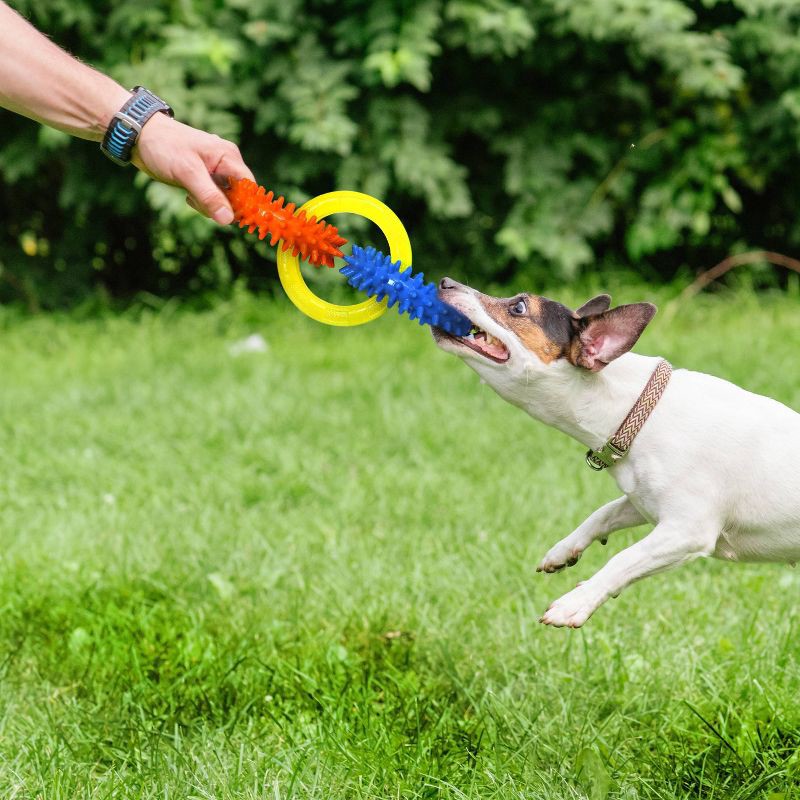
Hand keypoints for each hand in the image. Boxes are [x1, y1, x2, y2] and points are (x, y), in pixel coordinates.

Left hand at [132, 113, 254, 224]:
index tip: (235, 219)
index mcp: (228, 157)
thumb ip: (209, 196)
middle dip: (222, 206)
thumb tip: (229, 219)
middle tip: (199, 202)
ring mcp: (215, 172)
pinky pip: (211, 199)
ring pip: (223, 200)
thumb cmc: (164, 146)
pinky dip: (201, 202)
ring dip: (209, 205)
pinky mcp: (204, 179)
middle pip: (238, 197)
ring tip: (190, 195)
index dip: (247, 205)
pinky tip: (188, 195)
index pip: (249, 187)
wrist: (139, 136)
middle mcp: (226, 164)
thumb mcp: (187, 172)